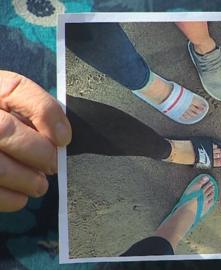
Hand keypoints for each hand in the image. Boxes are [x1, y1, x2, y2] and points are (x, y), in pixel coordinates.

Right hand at [0, 71, 71, 211]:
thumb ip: (31, 112)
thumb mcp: (9, 105)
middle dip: (39, 153)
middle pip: (5, 131)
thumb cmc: (0, 120)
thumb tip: (59, 138)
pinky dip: (9, 198)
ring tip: (39, 185)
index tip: (64, 138)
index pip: (17, 90)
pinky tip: (19, 197)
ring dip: (27, 180)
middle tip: (52, 166)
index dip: (47, 114)